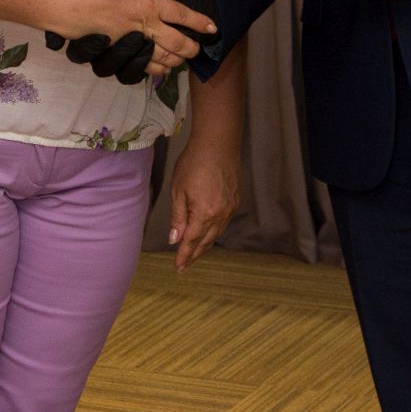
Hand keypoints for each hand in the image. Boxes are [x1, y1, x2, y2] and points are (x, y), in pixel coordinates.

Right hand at [42, 0, 216, 78]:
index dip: (199, 22)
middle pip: (178, 42)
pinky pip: (142, 68)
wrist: (61, 1)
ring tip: (183, 58)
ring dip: (176, 59)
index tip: (211, 28)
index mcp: (147, 0)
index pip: (182, 13)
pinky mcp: (116, 55)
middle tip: (198, 48)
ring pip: (163, 57)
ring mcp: (130, 42)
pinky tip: (160, 68)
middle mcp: (144, 23)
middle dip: (192, 47)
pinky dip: (154, 70)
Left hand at [168, 139, 239, 270]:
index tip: (178, 266)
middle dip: (195, 254)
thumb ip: (178, 217)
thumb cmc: (194, 163)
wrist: (217, 144)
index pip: (192, 241)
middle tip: (185, 265)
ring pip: (217, 234)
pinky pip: (224, 223)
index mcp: (205, 213)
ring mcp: (231, 208)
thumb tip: (175, 239)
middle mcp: (221, 215)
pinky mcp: (235, 201)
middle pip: (206, 241)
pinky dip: (215, 232)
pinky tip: (208, 233)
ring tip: (195, 253)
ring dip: (205, 245)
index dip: (184, 255)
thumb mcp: (178, 191)